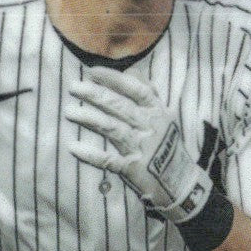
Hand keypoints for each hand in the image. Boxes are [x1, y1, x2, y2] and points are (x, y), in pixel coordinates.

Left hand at [65, 67, 212, 223]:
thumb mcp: (164, 114)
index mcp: (156, 112)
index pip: (135, 89)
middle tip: (73, 86)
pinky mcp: (132, 169)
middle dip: (95, 94)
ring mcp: (140, 149)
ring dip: (89, 119)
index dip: (113, 78)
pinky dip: (91, 154)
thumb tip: (130, 70)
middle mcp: (149, 127)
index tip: (92, 71)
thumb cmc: (166, 143)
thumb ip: (148, 92)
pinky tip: (73, 147)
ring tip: (69, 111)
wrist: (180, 180)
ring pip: (113, 129)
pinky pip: (108, 160)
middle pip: (120, 106)